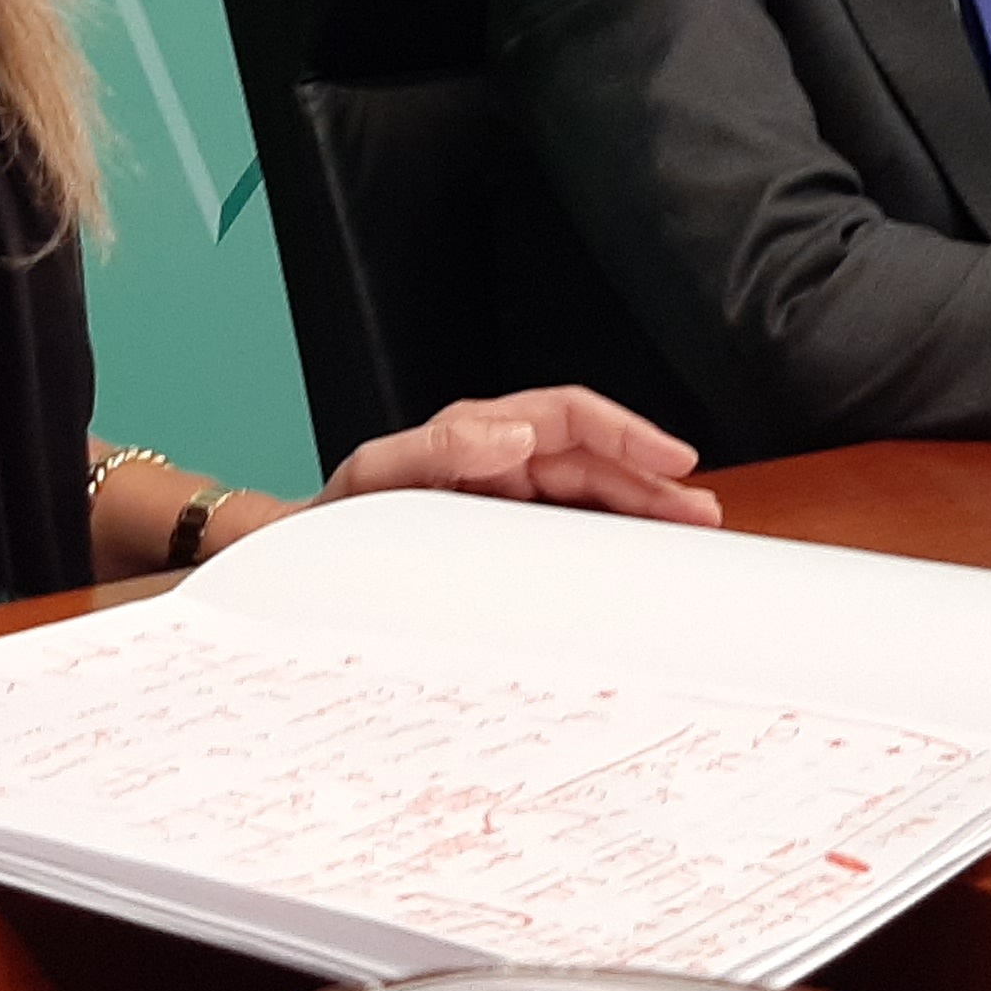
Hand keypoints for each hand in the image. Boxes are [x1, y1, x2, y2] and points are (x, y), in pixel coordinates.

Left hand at [220, 388, 723, 549]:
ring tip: (687, 541)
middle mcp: (499, 466)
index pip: (568, 417)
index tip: (673, 458)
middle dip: (651, 483)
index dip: (627, 431)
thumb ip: (437, 448)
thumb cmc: (328, 522)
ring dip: (641, 517)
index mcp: (477, 437)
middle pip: (594, 462)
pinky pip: (568, 541)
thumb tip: (515, 435)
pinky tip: (637, 572)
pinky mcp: (502, 550)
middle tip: (700, 518)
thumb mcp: (373, 478)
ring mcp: (504, 509)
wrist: (290, 572)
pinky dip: (608, 551)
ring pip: (590, 502)